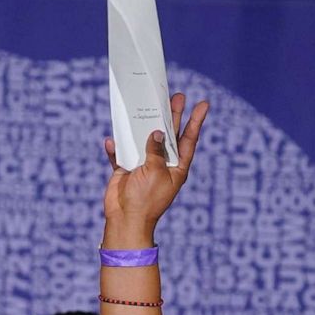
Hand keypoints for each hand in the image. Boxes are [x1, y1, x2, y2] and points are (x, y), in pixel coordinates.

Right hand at [102, 92, 209, 246]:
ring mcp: (143, 166)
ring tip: (148, 103)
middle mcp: (161, 164)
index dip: (195, 121)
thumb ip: (156, 151)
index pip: (189, 140)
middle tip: (177, 96)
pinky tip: (112, 139)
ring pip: (144, 139)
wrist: (125, 219)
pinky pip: (121, 153)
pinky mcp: (126, 169)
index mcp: (176, 167)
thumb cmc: (146, 199)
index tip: (203, 104)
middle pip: (168, 135)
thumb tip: (155, 133)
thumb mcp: (156, 172)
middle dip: (173, 115)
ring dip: (144, 123)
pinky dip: (115, 147)